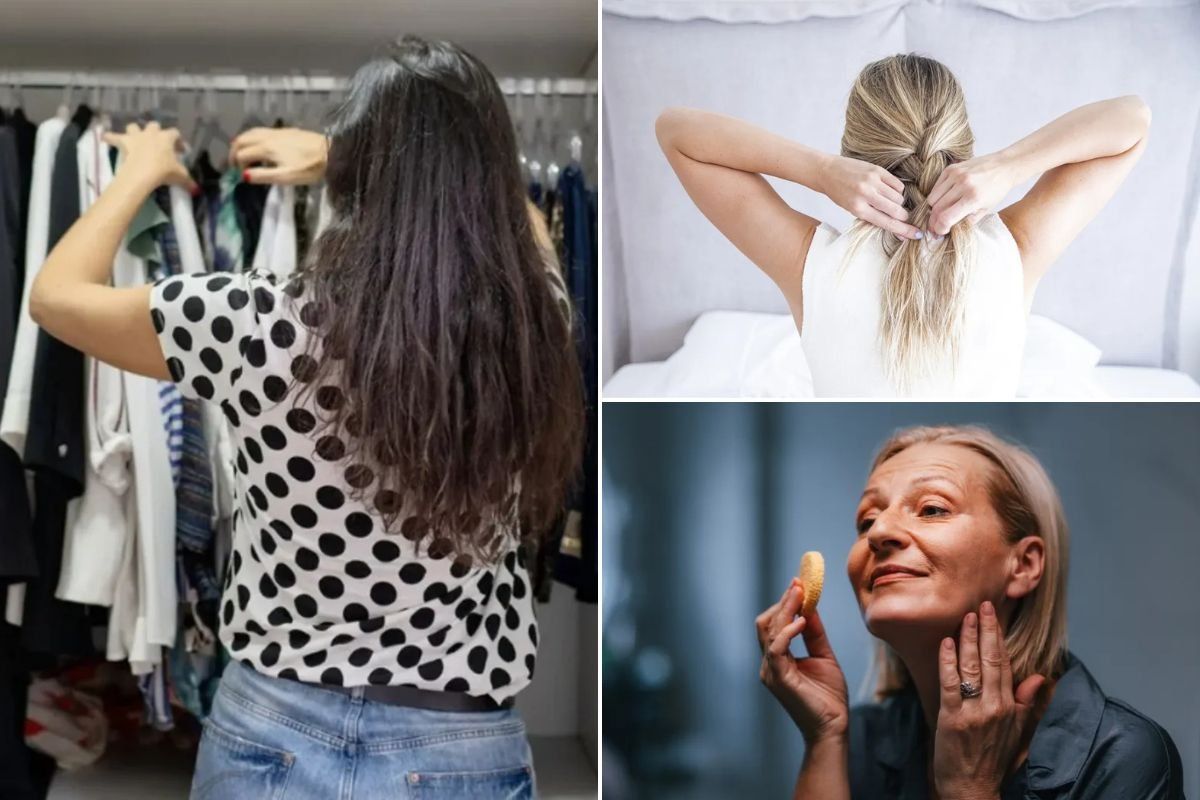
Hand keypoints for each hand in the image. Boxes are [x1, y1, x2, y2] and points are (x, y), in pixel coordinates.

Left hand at [103, 122, 195, 191]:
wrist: (142, 173)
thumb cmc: (163, 171)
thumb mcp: (180, 176)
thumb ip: (188, 181)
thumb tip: (196, 189)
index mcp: (167, 138)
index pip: (175, 134)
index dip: (178, 141)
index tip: (180, 150)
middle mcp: (151, 133)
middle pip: (154, 126)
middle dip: (156, 132)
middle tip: (157, 143)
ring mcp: (135, 136)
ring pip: (133, 127)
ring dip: (134, 131)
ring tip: (134, 139)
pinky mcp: (122, 142)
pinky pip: (112, 136)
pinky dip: (109, 137)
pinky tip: (105, 138)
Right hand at [230, 127, 328, 184]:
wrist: (330, 153)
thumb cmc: (309, 168)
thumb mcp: (286, 177)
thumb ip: (263, 176)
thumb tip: (244, 176)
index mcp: (266, 148)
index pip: (241, 154)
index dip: (236, 166)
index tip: (239, 176)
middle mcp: (268, 136)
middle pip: (242, 140)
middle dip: (234, 152)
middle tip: (234, 165)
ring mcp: (276, 132)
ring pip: (250, 133)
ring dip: (242, 143)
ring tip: (242, 155)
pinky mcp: (285, 131)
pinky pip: (261, 131)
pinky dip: (252, 138)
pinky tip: (259, 147)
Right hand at [756, 577, 849, 743]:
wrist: (833, 727)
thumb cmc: (828, 697)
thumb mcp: (823, 656)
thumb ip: (815, 634)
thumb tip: (811, 608)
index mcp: (777, 658)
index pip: (773, 624)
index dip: (784, 603)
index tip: (798, 584)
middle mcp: (769, 663)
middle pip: (766, 623)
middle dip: (782, 602)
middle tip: (799, 585)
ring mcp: (771, 671)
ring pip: (769, 631)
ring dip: (785, 610)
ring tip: (802, 596)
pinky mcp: (778, 678)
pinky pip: (777, 648)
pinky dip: (788, 631)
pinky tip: (803, 621)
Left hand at [819, 154, 921, 239]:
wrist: (827, 172)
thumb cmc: (840, 194)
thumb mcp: (852, 210)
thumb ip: (873, 217)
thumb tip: (895, 227)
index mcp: (859, 209)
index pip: (887, 223)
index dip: (904, 230)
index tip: (917, 234)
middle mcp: (866, 195)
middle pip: (897, 210)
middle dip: (904, 216)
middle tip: (903, 216)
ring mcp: (872, 181)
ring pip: (899, 197)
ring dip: (898, 202)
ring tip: (886, 200)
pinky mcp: (877, 170)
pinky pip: (897, 184)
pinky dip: (897, 190)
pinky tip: (887, 190)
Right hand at [925, 153, 1014, 235]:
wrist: (1005, 166)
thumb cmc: (997, 189)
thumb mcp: (986, 210)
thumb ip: (967, 221)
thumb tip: (949, 229)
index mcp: (974, 198)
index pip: (946, 218)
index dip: (940, 228)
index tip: (941, 232)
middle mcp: (963, 185)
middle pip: (937, 209)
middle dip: (934, 221)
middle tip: (937, 226)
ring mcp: (956, 175)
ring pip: (932, 199)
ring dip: (935, 208)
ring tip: (941, 212)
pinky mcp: (951, 168)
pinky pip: (935, 187)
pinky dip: (937, 196)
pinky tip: (944, 199)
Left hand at [932, 601, 1045, 799]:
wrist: (972, 787)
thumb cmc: (992, 758)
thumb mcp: (1016, 730)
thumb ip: (1025, 702)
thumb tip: (1040, 676)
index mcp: (1009, 706)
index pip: (1004, 663)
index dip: (998, 637)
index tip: (994, 614)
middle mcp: (994, 706)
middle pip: (990, 660)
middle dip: (986, 630)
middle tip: (982, 605)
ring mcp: (973, 712)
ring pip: (971, 668)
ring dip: (967, 640)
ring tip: (965, 617)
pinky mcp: (953, 718)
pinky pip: (950, 684)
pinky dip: (948, 662)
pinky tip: (946, 644)